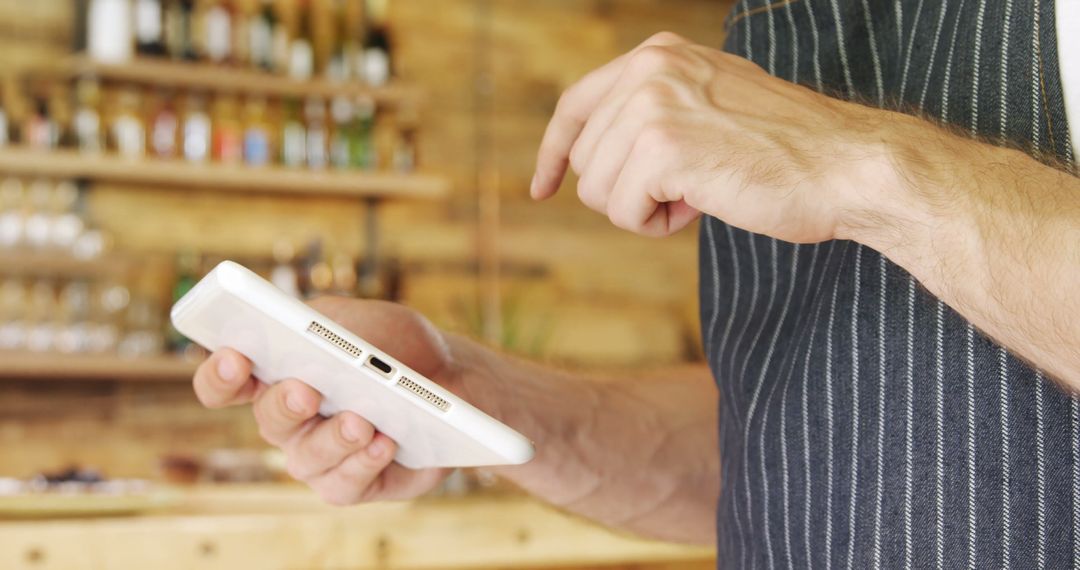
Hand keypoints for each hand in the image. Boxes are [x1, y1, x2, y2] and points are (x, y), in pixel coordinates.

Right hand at [192, 297, 457, 504]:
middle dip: (286, 404)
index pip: (225, 382)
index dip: (220, 374)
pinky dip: (365, 462)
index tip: (234, 356)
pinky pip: (344, 484)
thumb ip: (326, 325)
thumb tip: (308, 334)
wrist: (453, 377)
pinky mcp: (355, 483)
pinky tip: (385, 442)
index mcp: (276, 373)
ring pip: (307, 458)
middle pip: (267, 421)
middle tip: (307, 390)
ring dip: (334, 438)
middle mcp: (289, 421)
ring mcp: (319, 456)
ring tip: (361, 420)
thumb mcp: (360, 320)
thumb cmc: (395, 345)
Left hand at [531, 31, 887, 241]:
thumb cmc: (788, 151)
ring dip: (643, 209)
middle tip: (688, 189)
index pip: (577, 104)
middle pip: (585, 160)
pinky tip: (700, 206)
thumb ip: (657, 113)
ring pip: (597, 190)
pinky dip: (656, 226)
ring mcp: (652, 104)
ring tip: (699, 194)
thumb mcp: (712, 107)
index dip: (554, 152)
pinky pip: (621, 212)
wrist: (846, 166)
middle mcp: (649, 69)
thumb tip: (599, 158)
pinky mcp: (662, 148)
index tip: (542, 188)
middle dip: (626, 192)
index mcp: (659, 54)